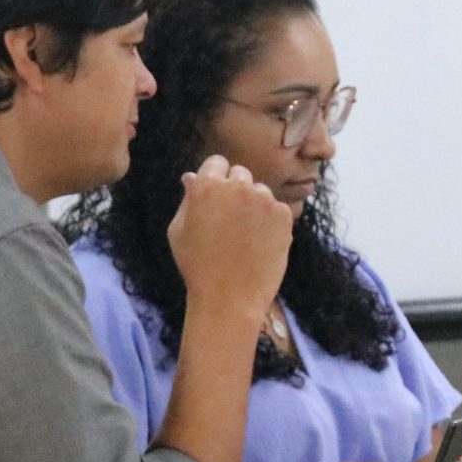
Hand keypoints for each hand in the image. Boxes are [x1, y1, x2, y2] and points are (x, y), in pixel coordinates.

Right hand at [168, 154, 293, 326]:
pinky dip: (270, 221)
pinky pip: (276, 209)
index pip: (216, 163)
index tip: (216, 197)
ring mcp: (263, 199)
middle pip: (240, 174)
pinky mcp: (283, 214)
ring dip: (254, 205)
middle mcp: (237, 186)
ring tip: (244, 236)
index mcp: (207, 186)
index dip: (215, 179)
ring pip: (260, 192)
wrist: (229, 298)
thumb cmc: (197, 266)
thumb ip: (187, 199)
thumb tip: (191, 176)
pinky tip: (259, 243)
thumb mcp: (178, 231)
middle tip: (229, 220)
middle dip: (235, 190)